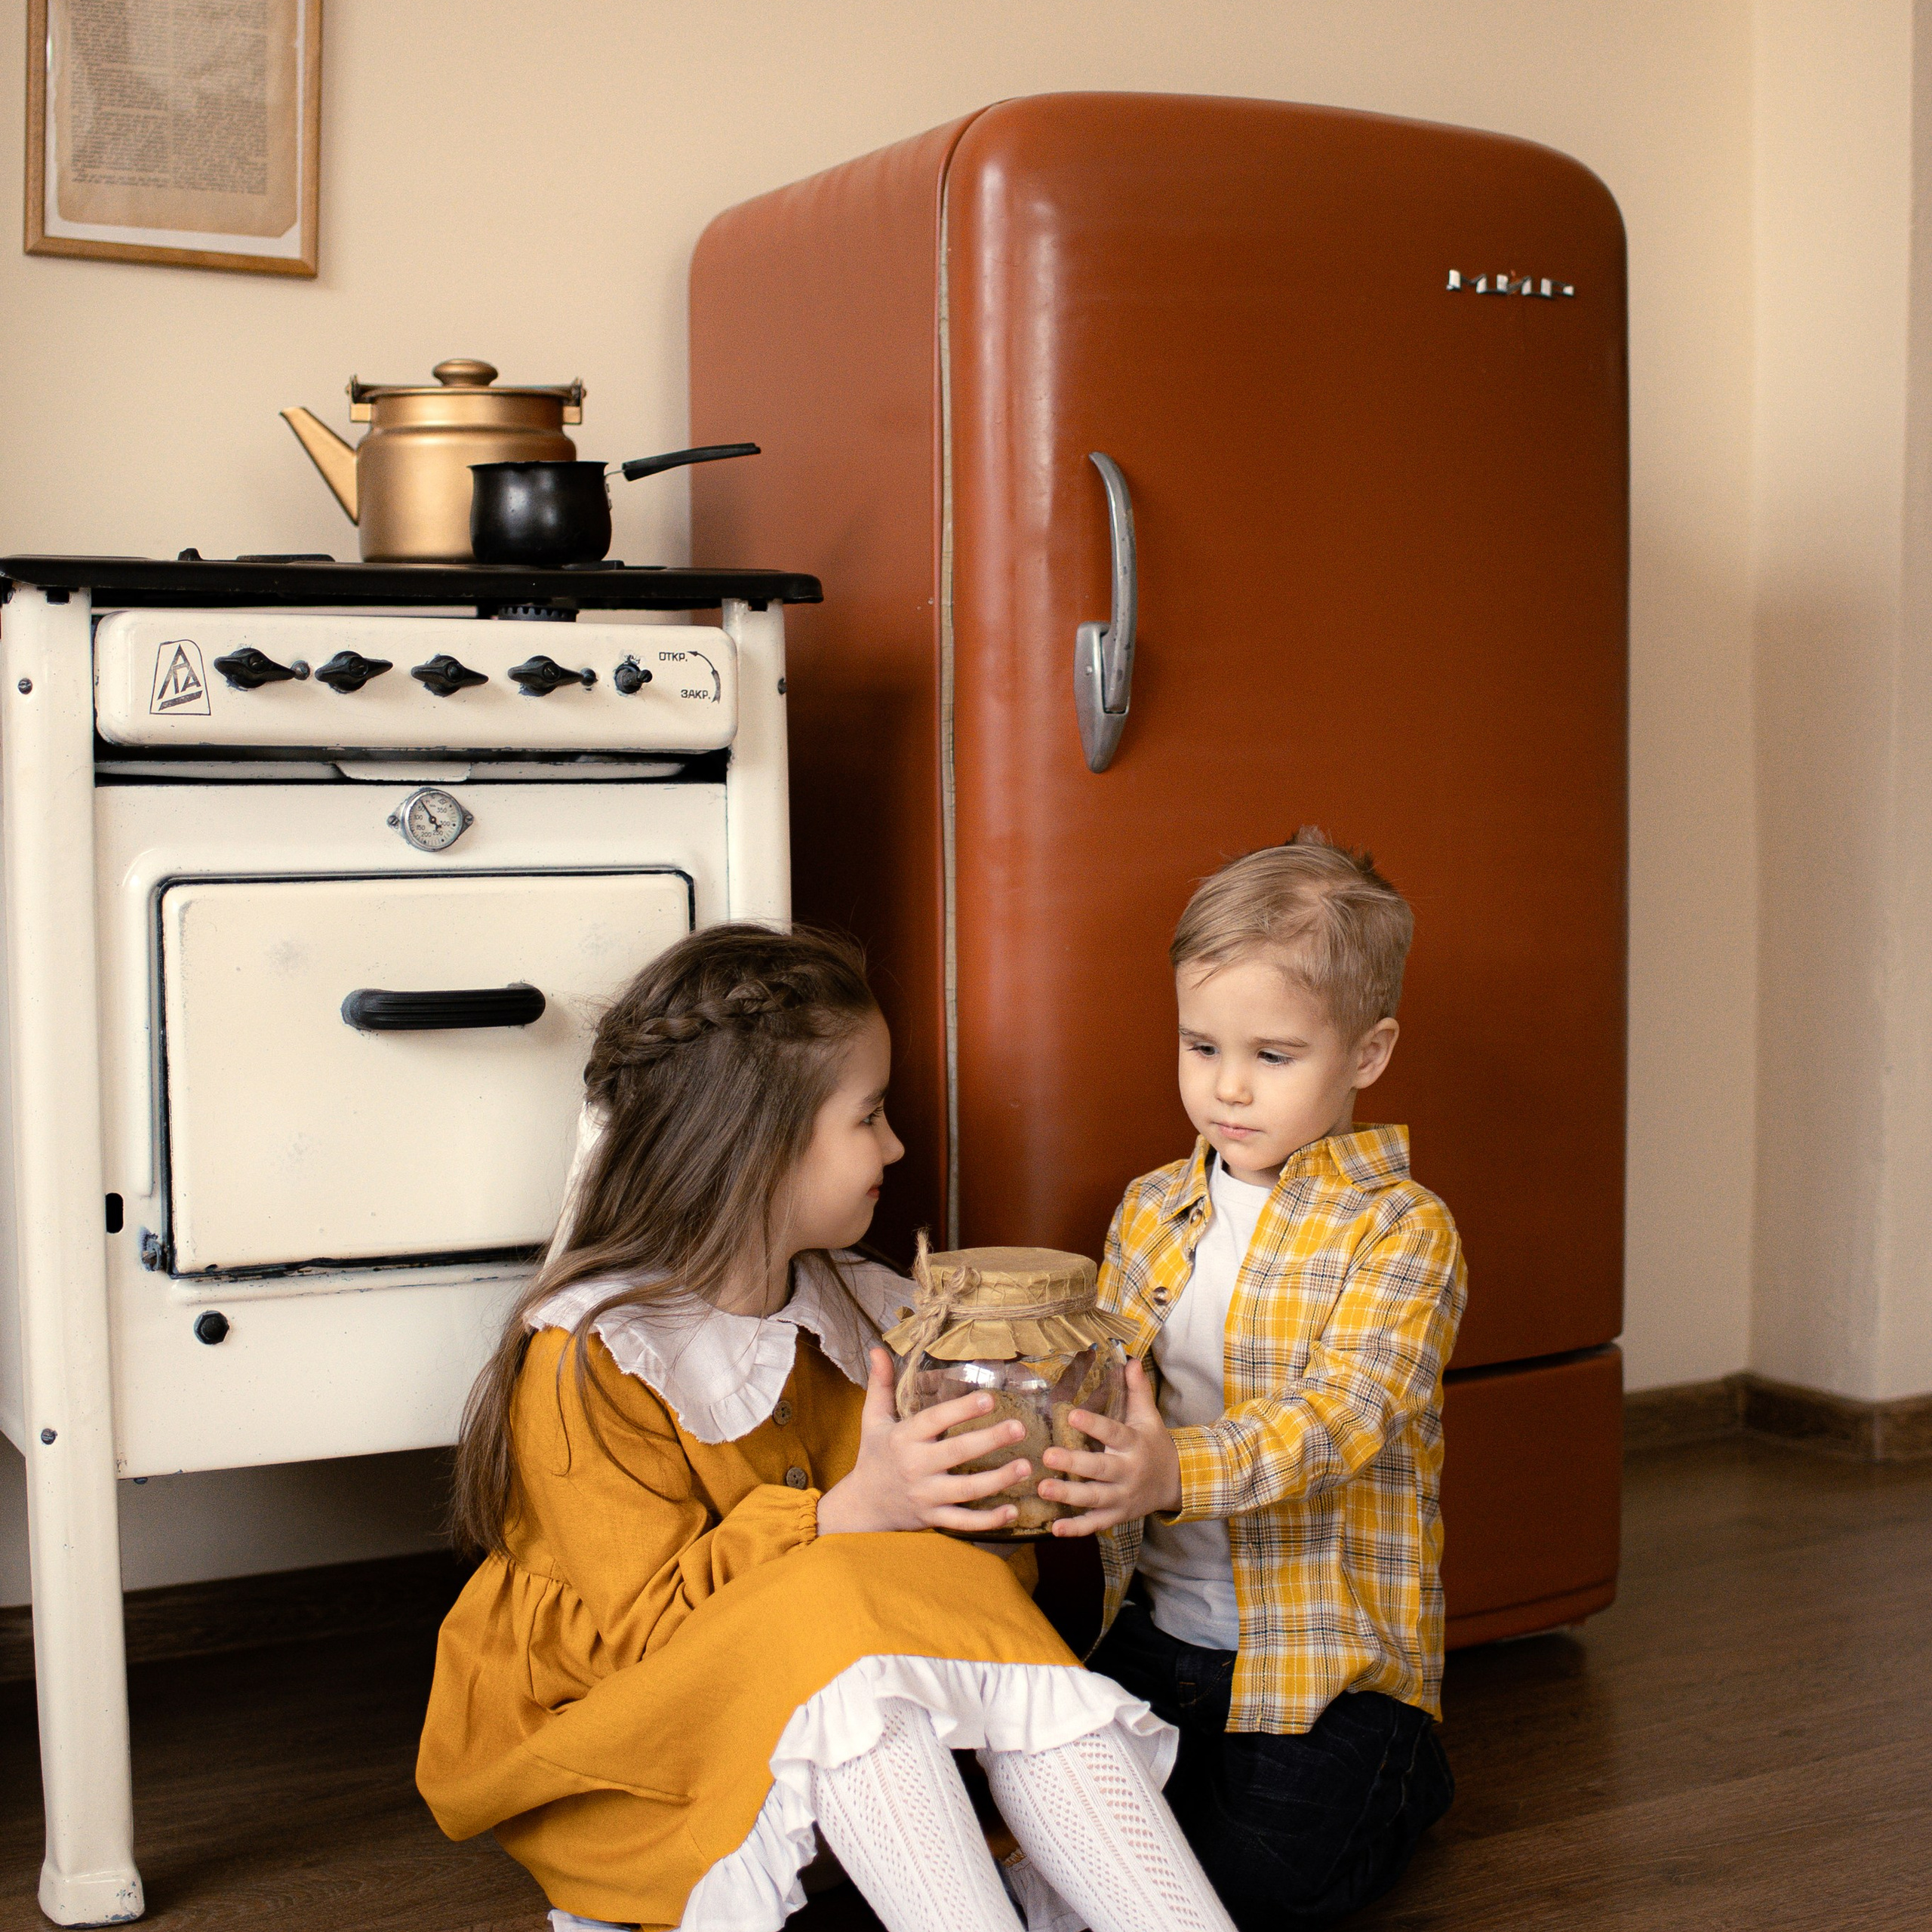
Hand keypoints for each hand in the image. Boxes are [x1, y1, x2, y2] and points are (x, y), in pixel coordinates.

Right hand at [817, 1348, 1033, 1534]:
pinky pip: (964, 1522)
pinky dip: (989, 1521)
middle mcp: (915, 1466)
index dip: (961, 1410)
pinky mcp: (933, 1518)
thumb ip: (881, 1384)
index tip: (989, 1398)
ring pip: (966, 1490)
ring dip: (998, 1480)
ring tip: (1026, 1466)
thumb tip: (878, 1348)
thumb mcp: (873, 1419)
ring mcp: (926, 1495)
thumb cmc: (874, 1456)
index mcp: (904, 1438)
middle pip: (957, 1453)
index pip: (935, 1421)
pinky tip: (1013, 1510)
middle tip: (1020, 1428)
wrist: (863, 1506)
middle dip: (990, 1441)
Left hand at [1037, 1357, 1180, 1535]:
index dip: (1093, 1425)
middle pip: (1100, 1469)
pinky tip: (1055, 1528)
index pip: (1113, 1433)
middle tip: (1048, 1455)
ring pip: (1094, 1498)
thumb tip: (1130, 1360)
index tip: (1071, 1415)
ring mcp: (1122, 1497)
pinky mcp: (1117, 1516)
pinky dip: (1076, 1529)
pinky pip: (1096, 1524)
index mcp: (1134, 1444)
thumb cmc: (1154, 1444)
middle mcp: (1128, 1472)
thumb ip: (1137, 1391)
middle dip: (1074, 1463)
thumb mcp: (1149, 1417)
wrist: (1175, 1483)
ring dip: (1068, 1495)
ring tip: (1043, 1487)